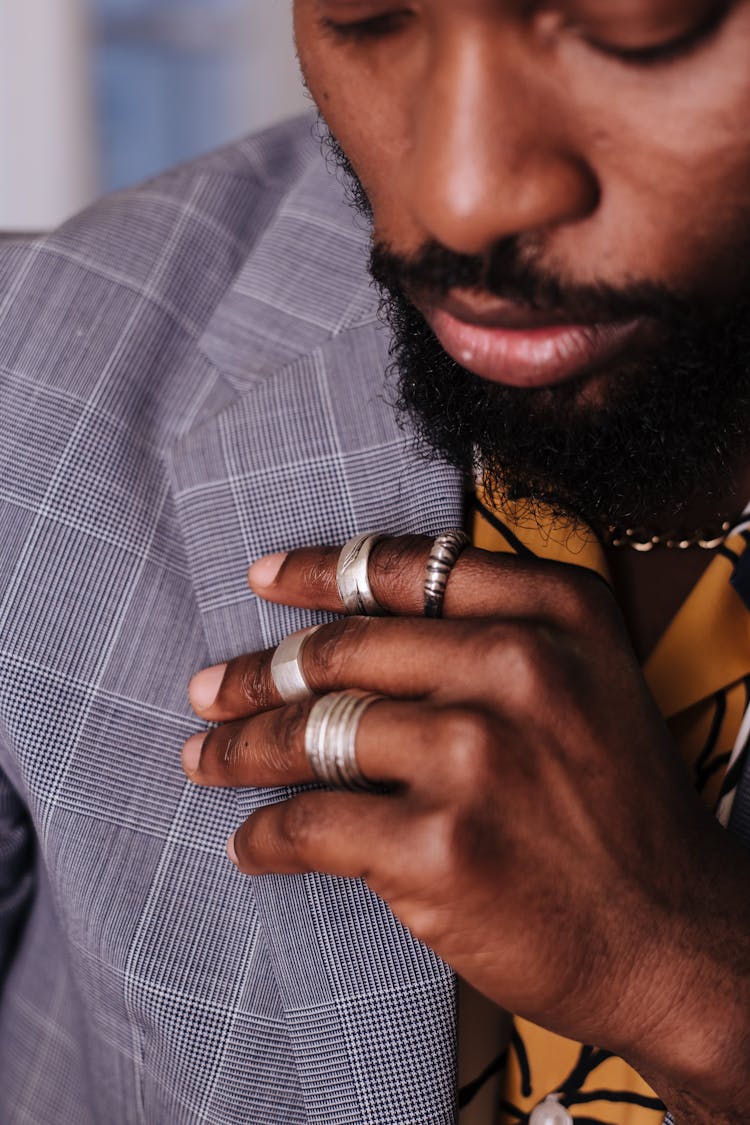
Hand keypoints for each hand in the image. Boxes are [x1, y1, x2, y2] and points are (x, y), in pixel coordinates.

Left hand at [183, 536, 749, 1120]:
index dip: (316, 569)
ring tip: (206, 758)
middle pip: (342, 652)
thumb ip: (497, 636)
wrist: (677, 936)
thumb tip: (356, 634)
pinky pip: (311, 826)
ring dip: (241, 749)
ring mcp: (473, 757)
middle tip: (213, 689)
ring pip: (313, 734)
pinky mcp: (438, 849)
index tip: (262, 578)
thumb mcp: (590, 684)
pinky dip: (265, 835)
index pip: (406, 569)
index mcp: (555, 614)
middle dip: (259, 674)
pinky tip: (249, 840)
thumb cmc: (623, 810)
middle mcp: (516, 669)